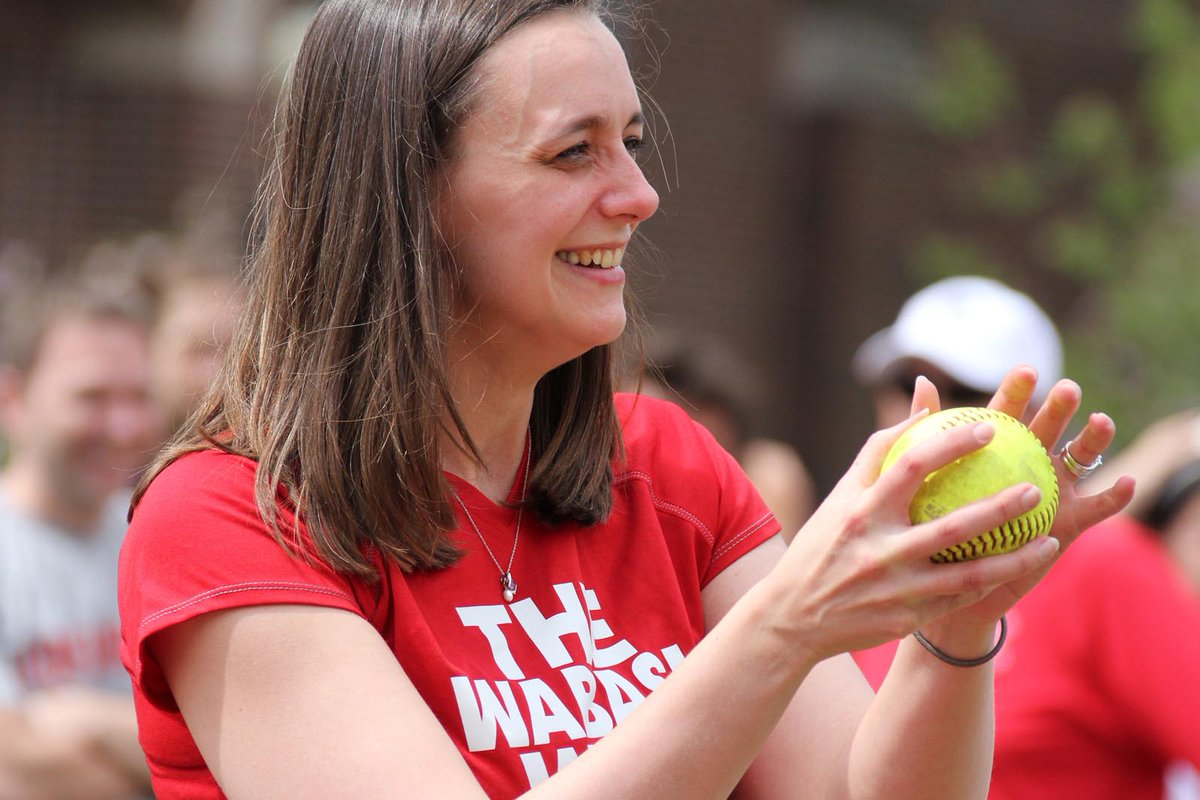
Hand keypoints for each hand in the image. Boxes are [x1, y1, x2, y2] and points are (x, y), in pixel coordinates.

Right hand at [771, 395, 1068, 662]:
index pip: (909, 466)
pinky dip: (991, 583)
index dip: (951, 445)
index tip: (987, 428)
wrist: (792, 617)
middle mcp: (878, 549)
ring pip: (969, 572)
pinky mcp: (906, 618)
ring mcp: (895, 588)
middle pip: (951, 524)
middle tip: (1035, 487)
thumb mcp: (842, 496)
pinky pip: (959, 598)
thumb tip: (924, 402)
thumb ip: (881, 450)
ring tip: (1051, 540)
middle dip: (999, 506)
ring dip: (1015, 557)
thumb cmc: (822, 544)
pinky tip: (1018, 568)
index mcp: (859, 511)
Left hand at [910, 365, 1135, 629]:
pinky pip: (1095, 508)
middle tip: (1066, 389)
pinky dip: (1114, 496)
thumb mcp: (923, 481)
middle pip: (1046, 428)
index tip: (1026, 371)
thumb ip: (928, 433)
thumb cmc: (931, 527)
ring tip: (1100, 423)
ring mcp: (1053, 491)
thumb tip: (922, 382)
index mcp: (994, 449)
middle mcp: (1028, 464)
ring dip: (1093, 440)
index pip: (1006, 412)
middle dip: (1058, 407)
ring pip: (1077, 460)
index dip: (1017, 391)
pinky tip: (1125, 482)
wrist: (943, 582)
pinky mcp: (1068, 522)